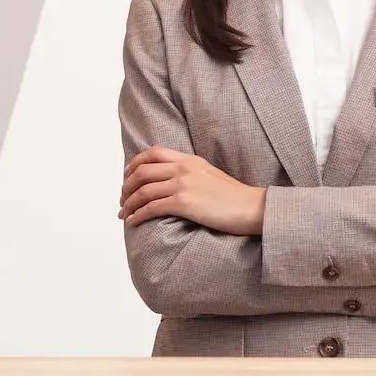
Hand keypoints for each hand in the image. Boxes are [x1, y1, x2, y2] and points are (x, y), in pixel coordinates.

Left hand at [120, 146, 265, 234]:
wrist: (253, 208)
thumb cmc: (236, 198)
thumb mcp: (212, 176)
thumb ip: (192, 174)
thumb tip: (175, 183)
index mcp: (191, 160)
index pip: (154, 152)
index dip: (135, 164)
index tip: (127, 176)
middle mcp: (184, 168)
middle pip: (142, 171)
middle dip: (127, 186)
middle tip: (122, 199)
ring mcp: (183, 185)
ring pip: (143, 190)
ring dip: (128, 203)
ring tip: (123, 214)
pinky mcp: (184, 203)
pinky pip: (151, 208)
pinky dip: (138, 215)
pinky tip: (133, 222)